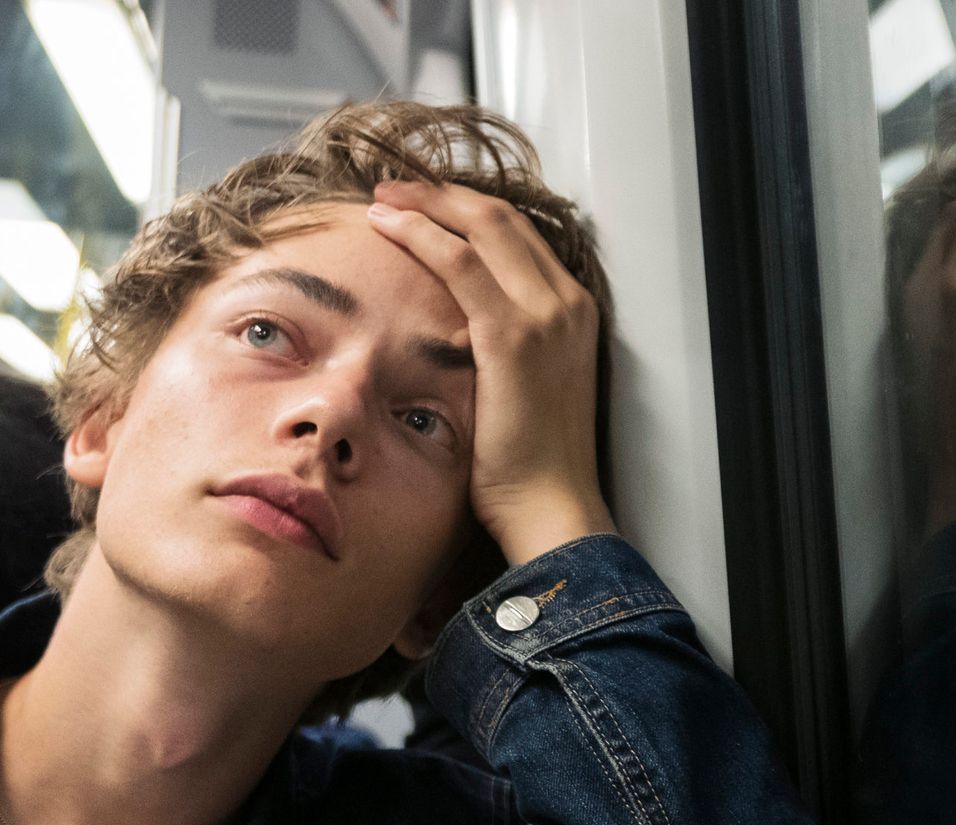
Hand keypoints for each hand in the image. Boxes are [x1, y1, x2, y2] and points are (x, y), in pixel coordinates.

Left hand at [368, 182, 614, 563]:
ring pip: (482, 228)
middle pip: (502, 220)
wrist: (551, 504)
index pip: (520, 237)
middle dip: (444, 196)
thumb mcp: (525, 388)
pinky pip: (460, 264)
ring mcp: (545, 315)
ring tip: (382, 200)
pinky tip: (387, 226)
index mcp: (573, 312)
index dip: (468, 212)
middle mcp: (567, 303)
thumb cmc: (533, 465)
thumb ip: (502, 346)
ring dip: (426, 205)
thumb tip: (455, 330)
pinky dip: (420, 235)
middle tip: (396, 190)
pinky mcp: (513, 336)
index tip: (426, 205)